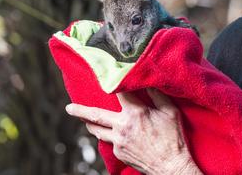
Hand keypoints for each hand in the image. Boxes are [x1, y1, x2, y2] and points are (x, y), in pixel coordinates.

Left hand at [65, 88, 201, 173]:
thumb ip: (157, 95)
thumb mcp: (170, 112)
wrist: (170, 166)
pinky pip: (110, 141)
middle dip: (80, 110)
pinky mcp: (119, 153)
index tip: (105, 75)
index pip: (119, 92)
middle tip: (68, 107)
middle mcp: (122, 127)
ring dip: (90, 124)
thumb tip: (148, 82)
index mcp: (135, 114)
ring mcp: (118, 142)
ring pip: (98, 131)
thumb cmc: (173, 138)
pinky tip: (114, 133)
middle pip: (96, 115)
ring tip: (84, 121)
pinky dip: (110, 135)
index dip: (113, 82)